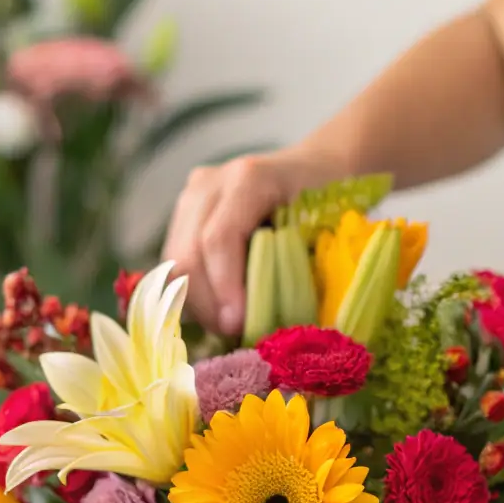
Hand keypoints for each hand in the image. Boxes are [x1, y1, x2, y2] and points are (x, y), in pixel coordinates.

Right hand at [162, 148, 335, 335]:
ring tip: (227, 326)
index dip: (223, 287)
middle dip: (207, 303)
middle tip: (233, 334)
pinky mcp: (184, 214)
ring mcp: (192, 196)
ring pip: (174, 261)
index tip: (238, 325)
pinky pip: (175, 263)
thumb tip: (275, 321)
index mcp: (250, 179)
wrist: (315, 167)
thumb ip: (299, 265)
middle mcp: (211, 183)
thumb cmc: (329, 201)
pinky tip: (218, 310)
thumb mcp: (327, 227)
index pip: (219, 238)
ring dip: (196, 303)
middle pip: (188, 252)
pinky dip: (193, 293)